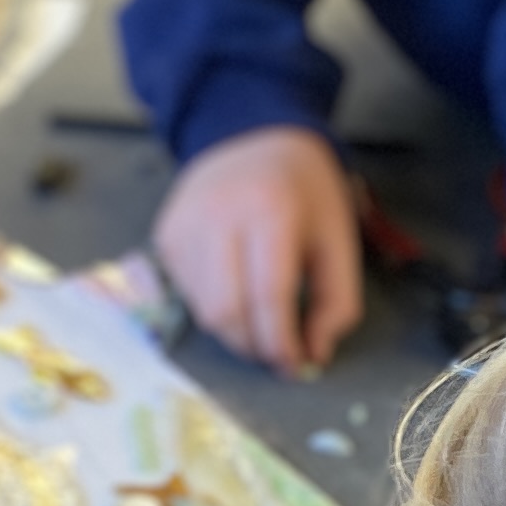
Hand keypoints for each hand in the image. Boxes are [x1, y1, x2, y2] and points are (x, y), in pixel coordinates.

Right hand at [153, 126, 363, 376]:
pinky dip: (213, 308)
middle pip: (226, 311)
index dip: (281, 342)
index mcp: (270, 209)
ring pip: (202, 310)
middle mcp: (217, 213)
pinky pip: (186, 294)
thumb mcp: (339, 241)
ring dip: (234, 331)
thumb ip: (336, 302)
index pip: (268, 296)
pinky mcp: (165, 234)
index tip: (295, 365)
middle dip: (254, 346)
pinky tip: (235, 288)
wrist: (258, 139)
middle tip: (276, 352)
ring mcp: (184, 223)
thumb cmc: (305, 194)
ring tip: (260, 320)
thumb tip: (313, 355)